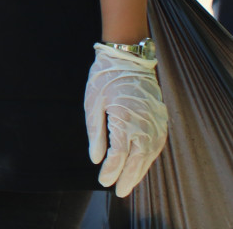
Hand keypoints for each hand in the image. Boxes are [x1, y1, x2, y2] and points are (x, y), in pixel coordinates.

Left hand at [85, 43, 168, 196]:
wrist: (127, 59)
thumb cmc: (104, 79)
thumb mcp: (92, 103)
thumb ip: (95, 133)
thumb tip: (96, 159)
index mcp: (124, 119)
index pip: (118, 155)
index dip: (111, 170)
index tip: (103, 181)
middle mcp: (144, 124)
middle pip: (137, 159)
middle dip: (128, 177)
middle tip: (120, 192)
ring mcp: (155, 122)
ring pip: (149, 155)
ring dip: (140, 171)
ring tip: (129, 183)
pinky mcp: (160, 120)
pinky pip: (156, 145)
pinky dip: (148, 158)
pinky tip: (141, 165)